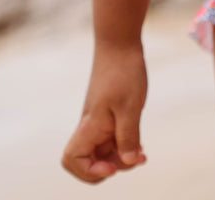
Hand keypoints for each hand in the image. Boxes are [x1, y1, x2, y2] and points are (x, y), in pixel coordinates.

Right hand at [62, 42, 147, 182]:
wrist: (120, 43)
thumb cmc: (123, 71)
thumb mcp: (130, 107)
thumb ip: (128, 136)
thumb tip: (127, 161)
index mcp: (89, 126)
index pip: (72, 159)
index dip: (89, 171)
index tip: (112, 165)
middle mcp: (91, 126)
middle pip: (91, 161)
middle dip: (112, 167)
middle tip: (136, 157)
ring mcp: (100, 120)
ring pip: (105, 151)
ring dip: (121, 157)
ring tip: (141, 152)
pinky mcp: (110, 114)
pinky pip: (113, 139)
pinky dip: (125, 145)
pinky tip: (140, 143)